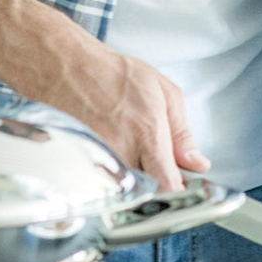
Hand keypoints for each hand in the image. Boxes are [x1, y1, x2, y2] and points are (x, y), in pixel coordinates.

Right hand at [43, 46, 208, 189]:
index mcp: (147, 133)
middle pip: (145, 193)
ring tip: (130, 154)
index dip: (178, 192)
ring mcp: (95, 161)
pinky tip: (110, 154)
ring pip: (123, 191)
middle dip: (156, 187)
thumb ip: (183, 134)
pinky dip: (110, 177)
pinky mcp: (76, 166)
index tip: (181, 186)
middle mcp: (120, 151)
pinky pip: (100, 186)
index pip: (168, 185)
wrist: (64, 68)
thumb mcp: (164, 92)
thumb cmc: (112, 75)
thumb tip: (197, 164)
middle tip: (156, 168)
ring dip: (133, 182)